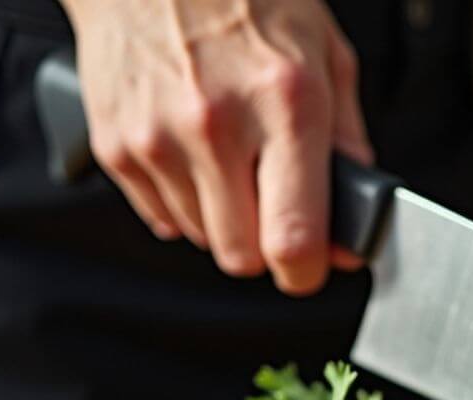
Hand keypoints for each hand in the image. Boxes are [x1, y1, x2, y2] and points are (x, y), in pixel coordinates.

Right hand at [64, 0, 368, 293]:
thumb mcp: (326, 56)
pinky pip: (163, 218)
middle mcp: (217, 125)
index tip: (313, 266)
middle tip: (276, 208)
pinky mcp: (117, 145)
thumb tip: (355, 218)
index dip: (307, 270)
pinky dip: (186, 201)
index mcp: (285, 104)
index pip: (293, 238)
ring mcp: (159, 138)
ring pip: (205, 240)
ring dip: (226, 220)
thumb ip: (348, 144)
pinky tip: (196, 154)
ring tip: (232, 159)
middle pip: (243, 257)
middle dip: (266, 247)